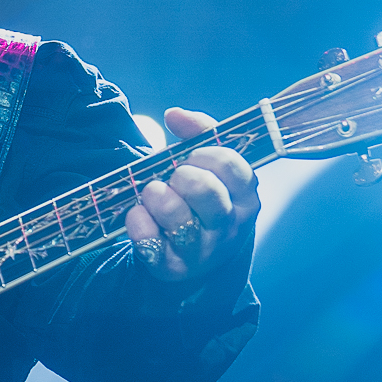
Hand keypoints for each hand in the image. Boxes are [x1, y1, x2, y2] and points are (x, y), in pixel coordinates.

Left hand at [124, 107, 259, 282]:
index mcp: (244, 198)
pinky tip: (138, 213)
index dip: (205, 153)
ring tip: (152, 192)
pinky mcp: (172, 267)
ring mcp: (202, 250)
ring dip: (156, 196)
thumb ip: (199, 134)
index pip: (232, 166)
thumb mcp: (210, 167)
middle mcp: (229, 227)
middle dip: (181, 175)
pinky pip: (149, 241)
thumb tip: (175, 114)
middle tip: (173, 177)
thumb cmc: (202, 201)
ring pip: (177, 217)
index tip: (191, 155)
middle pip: (206, 191)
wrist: (195, 256)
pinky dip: (137, 221)